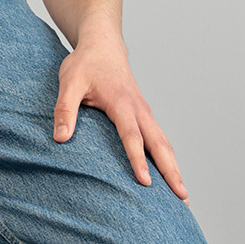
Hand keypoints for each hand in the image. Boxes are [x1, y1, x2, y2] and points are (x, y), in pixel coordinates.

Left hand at [52, 33, 188, 203]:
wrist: (103, 45)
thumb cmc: (85, 64)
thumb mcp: (69, 81)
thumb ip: (65, 109)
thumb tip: (60, 138)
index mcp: (122, 102)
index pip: (132, 136)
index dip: (138, 160)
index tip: (145, 183)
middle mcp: (139, 108)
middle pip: (159, 144)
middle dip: (172, 171)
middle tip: (183, 198)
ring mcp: (144, 111)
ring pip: (164, 143)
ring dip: (174, 168)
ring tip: (183, 196)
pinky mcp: (144, 114)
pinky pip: (159, 138)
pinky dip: (168, 157)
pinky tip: (171, 174)